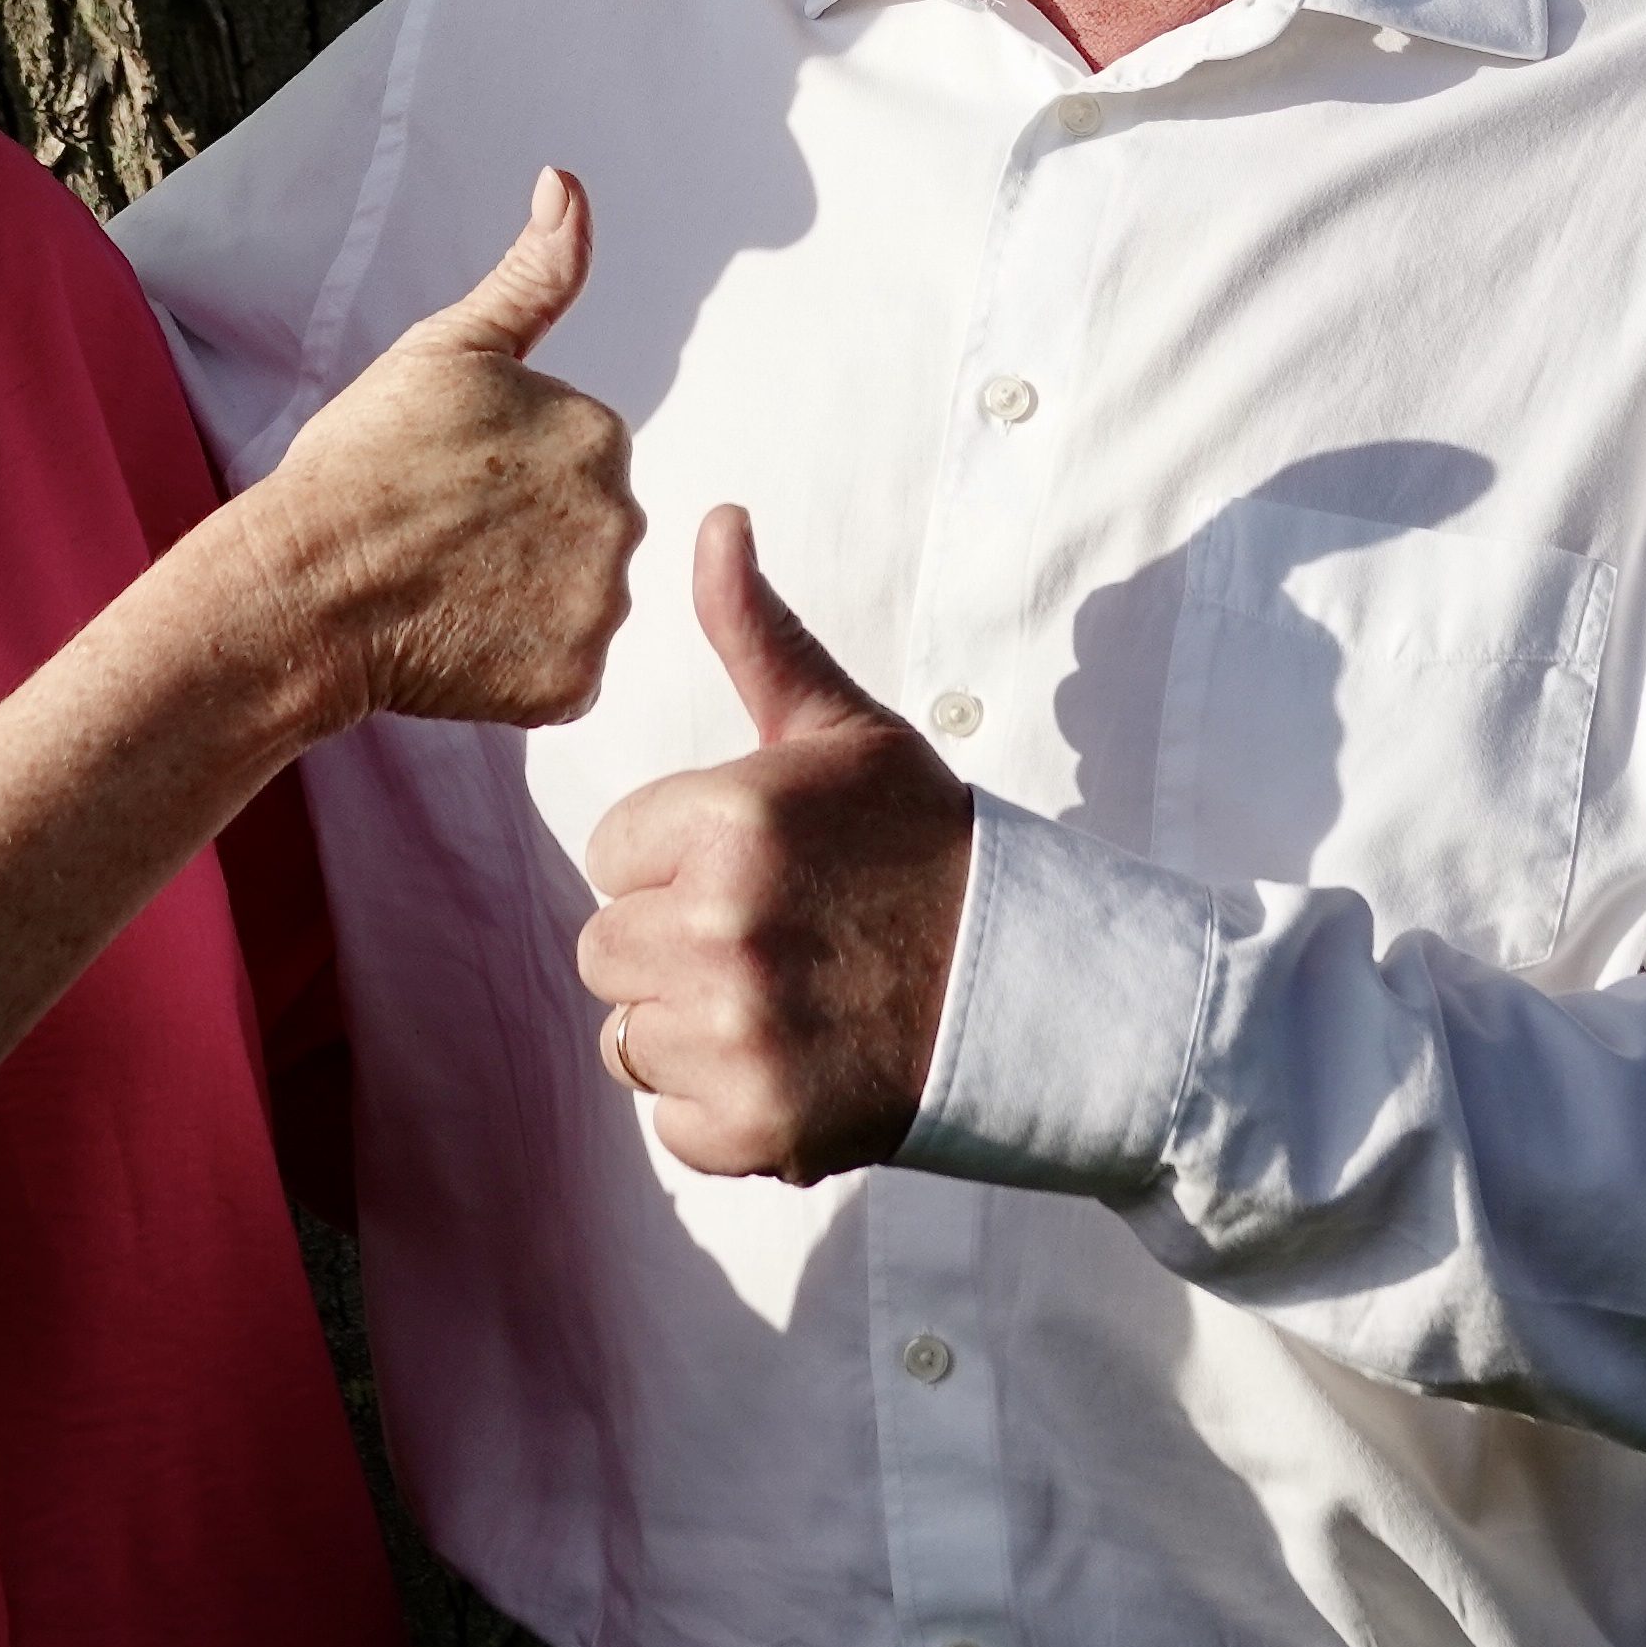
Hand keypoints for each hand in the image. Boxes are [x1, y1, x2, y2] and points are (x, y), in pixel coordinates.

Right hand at [240, 167, 638, 732]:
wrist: (299, 588)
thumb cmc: (359, 462)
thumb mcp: (445, 349)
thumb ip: (532, 275)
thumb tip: (567, 183)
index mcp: (599, 430)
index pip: (575, 460)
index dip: (504, 475)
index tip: (443, 485)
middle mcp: (622, 516)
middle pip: (587, 533)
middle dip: (526, 540)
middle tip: (439, 541)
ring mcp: (600, 605)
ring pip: (579, 604)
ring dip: (525, 605)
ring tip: (443, 593)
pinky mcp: (574, 683)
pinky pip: (564, 676)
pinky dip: (519, 670)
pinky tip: (457, 646)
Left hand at [576, 505, 970, 1184]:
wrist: (1040, 994)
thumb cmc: (930, 851)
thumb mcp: (844, 731)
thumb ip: (757, 631)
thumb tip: (714, 517)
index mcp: (729, 819)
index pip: (611, 851)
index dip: (675, 862)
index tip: (760, 872)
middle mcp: (720, 925)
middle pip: (605, 949)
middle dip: (673, 947)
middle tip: (777, 943)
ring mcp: (738, 1033)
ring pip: (630, 1039)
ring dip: (692, 1032)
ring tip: (790, 1006)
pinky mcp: (759, 1128)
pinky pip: (673, 1124)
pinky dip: (725, 1113)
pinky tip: (799, 1068)